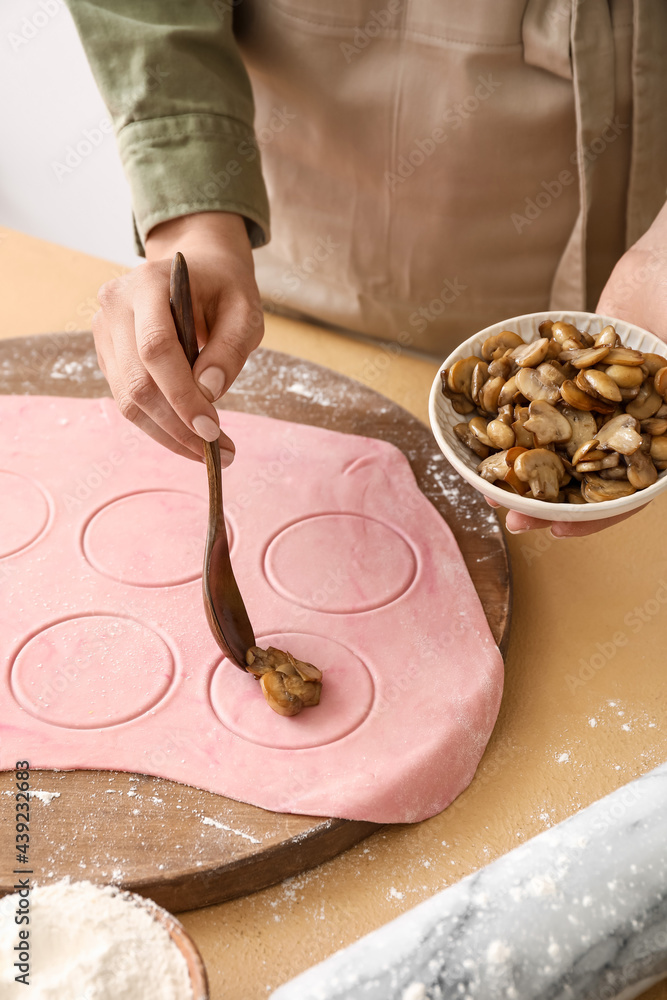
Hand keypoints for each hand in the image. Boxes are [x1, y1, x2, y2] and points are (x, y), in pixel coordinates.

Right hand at [92, 211, 263, 461]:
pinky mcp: (107, 355)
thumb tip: (208, 393)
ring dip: (168, 434)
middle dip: (178, 425)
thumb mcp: (245, 311)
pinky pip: (128, 401)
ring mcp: (104, 331)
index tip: (212, 429)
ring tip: (208, 452)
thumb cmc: (224, 289)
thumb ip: (230, 348)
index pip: (156, 348)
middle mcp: (115, 305)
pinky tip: (188, 436)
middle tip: (219, 451)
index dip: (182, 395)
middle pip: (138, 381)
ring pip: (128, 400)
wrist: (197, 269)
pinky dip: (159, 425)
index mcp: (148, 283)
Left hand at [491, 205, 666, 535]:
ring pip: (557, 442)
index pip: (628, 493)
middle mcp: (626, 423)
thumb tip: (663, 477)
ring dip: (525, 465)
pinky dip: (516, 413)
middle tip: (509, 518)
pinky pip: (541, 397)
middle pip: (584, 476)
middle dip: (545, 501)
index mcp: (658, 437)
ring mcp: (597, 398)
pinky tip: (485, 427)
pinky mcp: (572, 371)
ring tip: (488, 485)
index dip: (594, 518)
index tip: (557, 531)